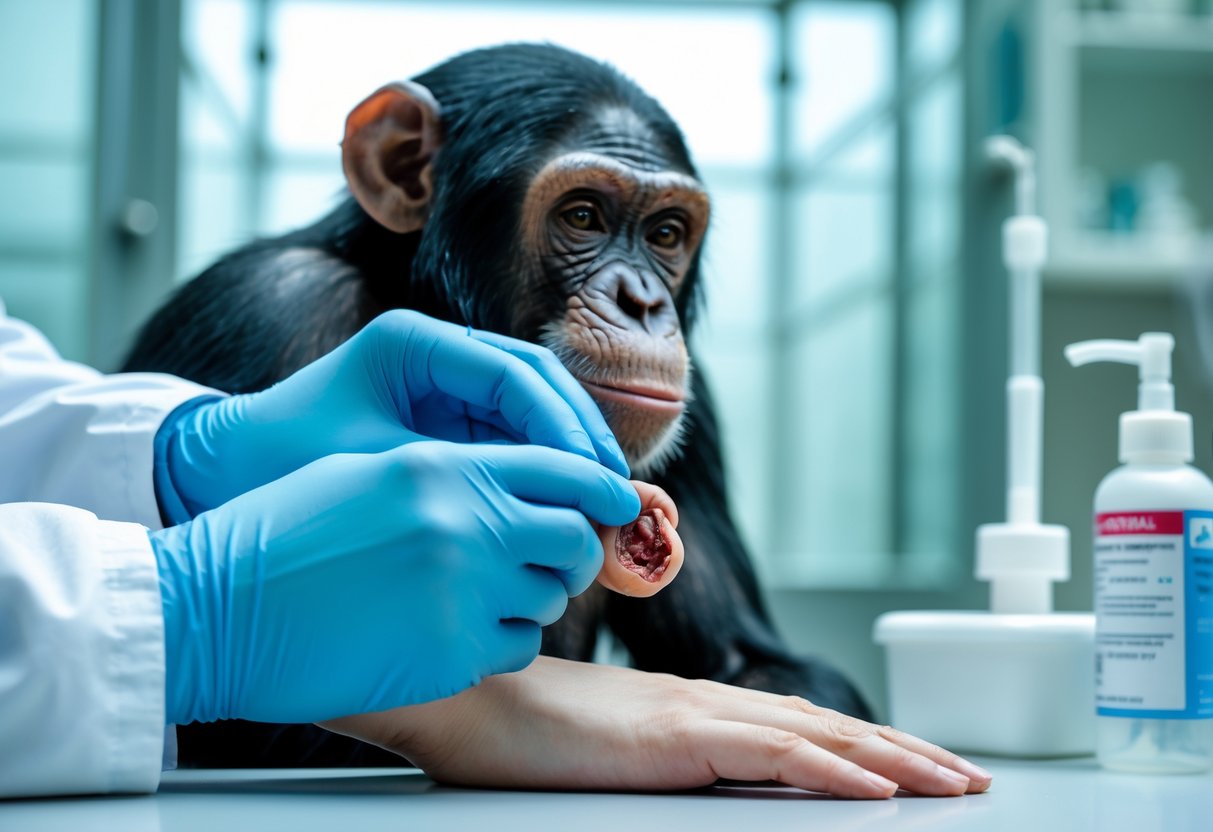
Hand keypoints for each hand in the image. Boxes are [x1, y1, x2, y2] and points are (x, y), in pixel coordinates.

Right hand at [149, 443, 639, 725]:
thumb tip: (534, 493)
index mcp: (440, 467)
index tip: (622, 502)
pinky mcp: (448, 656)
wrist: (217, 605)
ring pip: (549, 597)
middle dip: (575, 550)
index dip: (601, 486)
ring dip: (533, 596)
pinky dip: (502, 639)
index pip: (559, 469)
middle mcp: (461, 523)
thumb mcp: (371, 472)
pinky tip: (455, 630)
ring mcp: (459, 592)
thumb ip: (456, 475)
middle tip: (557, 559)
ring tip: (483, 595)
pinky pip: (516, 646)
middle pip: (570, 537)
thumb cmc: (285, 534)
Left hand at [155, 309, 627, 519]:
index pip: (514, 374)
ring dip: (570, 455)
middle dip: (580, 436)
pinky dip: (542, 472)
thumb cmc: (282, 462)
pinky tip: (566, 509)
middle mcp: (439, 355)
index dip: (564, 425)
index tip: (594, 476)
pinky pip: (511, 440)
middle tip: (615, 491)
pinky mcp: (446, 421)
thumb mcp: (371, 466)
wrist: (225, 474)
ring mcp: (444, 387)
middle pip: (536, 385)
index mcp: (416, 342)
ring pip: (532, 413)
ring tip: (603, 505)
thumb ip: (460, 476)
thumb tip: (550, 501)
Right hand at [322, 657, 992, 798]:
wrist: (457, 696)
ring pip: (817, 734)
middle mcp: (702, 702)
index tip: (917, 764)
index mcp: (689, 707)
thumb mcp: (598, 745)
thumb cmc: (511, 723)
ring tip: (954, 782)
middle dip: (905, 750)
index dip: (865, 742)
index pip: (798, 724)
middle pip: (826, 723)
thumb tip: (684, 772)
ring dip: (893, 757)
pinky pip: (771, 753)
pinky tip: (879, 789)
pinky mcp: (670, 738)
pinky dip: (832, 768)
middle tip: (968, 775)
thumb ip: (652, 754)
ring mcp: (689, 715)